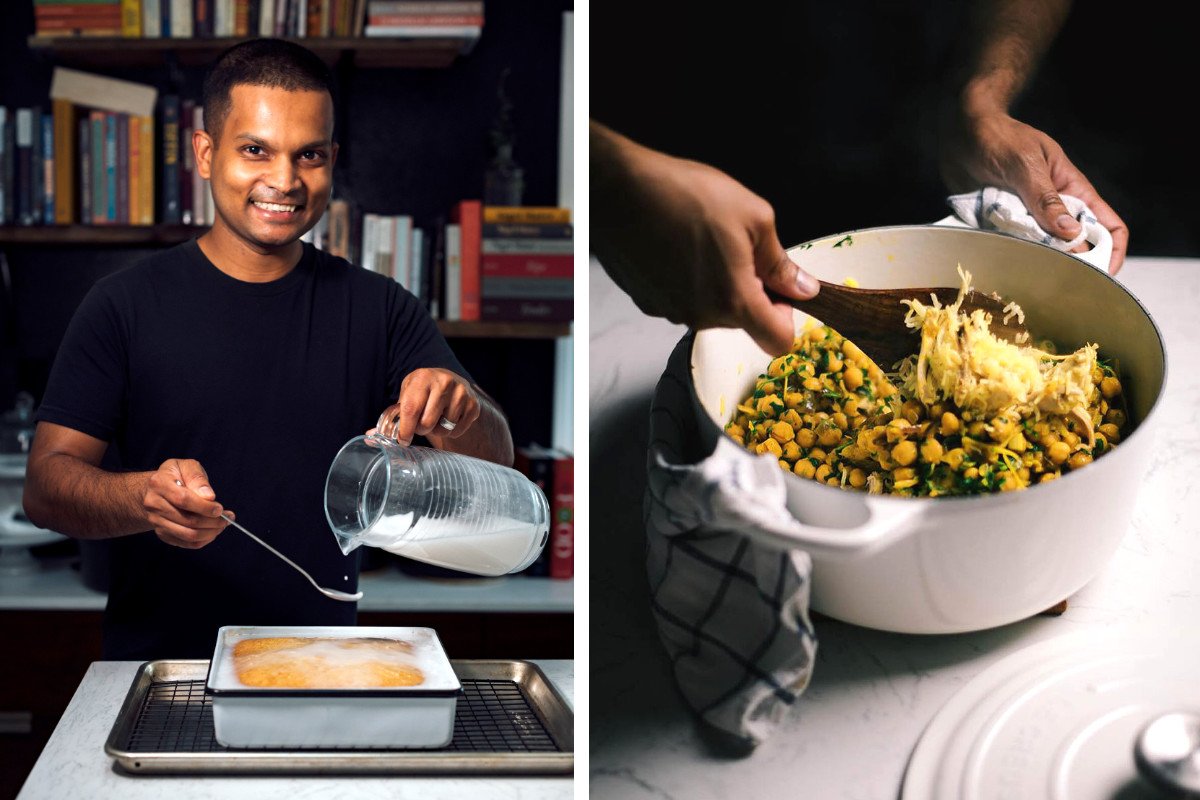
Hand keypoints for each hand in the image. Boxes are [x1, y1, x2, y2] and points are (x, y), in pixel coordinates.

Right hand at [142, 459, 230, 548]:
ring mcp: (156, 521)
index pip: (183, 500)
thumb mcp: (187, 467)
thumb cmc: (177, 475)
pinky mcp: (162, 533)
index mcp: (158, 483)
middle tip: (228, 517)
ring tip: (223, 524)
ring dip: (211, 532)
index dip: (204, 507)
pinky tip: (213, 531)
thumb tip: (209, 496)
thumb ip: (197, 479)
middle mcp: (153, 504)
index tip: (220, 509)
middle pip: (187, 520)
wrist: (156, 489)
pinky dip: (204, 540)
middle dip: (212, 521)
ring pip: (188, 534)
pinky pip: (186, 543)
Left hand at [371, 368, 480, 445]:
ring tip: (435, 419)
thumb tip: (370, 438)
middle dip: (420, 430)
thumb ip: (392, 417)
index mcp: (422, 377)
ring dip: (436, 430)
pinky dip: (451, 432)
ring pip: (443, 429)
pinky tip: (448, 419)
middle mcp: (444, 382)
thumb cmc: (422, 390)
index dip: (405, 429)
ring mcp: (461, 393)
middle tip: (420, 424)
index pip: (411, 409)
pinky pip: (457, 431)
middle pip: (427, 423)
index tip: (403, 440)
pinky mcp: (473, 405)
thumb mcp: (407, 395)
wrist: (450, 380)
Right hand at [591, 122, 818, 353]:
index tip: (780, 290)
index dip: (786, 317)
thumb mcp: (753, 217)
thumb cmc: (685, 195)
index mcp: (734, 300)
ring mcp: (671, 311)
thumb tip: (803, 288)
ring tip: (702, 240)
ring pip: (710, 310)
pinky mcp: (648, 301)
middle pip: (742, 322)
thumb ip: (781, 263)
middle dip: (748, 291)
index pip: (778, 341)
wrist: (620, 189)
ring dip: (716, 284)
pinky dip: (686, 281)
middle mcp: (701, 316)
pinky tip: (677, 246)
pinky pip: (681, 300)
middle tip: (738, 248)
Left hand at [941, 110, 1127, 273]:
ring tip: (1027, 270)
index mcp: (1072, 188)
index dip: (1111, 251)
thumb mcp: (1025, 165)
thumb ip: (1046, 198)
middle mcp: (1053, 205)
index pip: (1106, 224)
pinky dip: (1010, 253)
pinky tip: (1002, 259)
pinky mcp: (1002, 221)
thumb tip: (1071, 233)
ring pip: (1041, 248)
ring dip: (1036, 259)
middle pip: (1073, 244)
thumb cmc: (999, 138)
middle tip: (1056, 278)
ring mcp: (1027, 215)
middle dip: (1070, 262)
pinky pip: (1012, 244)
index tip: (1103, 274)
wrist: (962, 133)